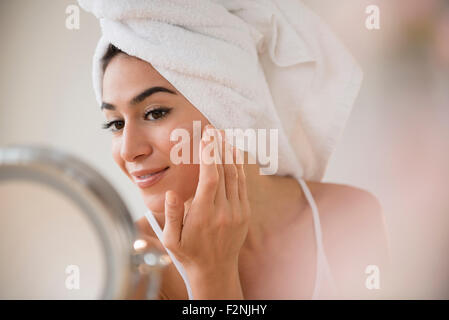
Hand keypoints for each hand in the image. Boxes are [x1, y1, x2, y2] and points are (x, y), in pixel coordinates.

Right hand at [161, 124, 250, 274]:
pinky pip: (243, 185)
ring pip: (236, 176)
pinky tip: (233, 155)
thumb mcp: (172, 240)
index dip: (209, 155)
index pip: (210, 178)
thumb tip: (172, 192)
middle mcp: (224, 211)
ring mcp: (238, 212)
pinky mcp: (245, 213)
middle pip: (225, 171)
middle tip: (214, 129)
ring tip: (223, 136)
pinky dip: (238, 168)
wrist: (216, 271)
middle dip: (219, 147)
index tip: (206, 137)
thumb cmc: (189, 254)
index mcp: (204, 215)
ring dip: (230, 154)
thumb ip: (172, 216)